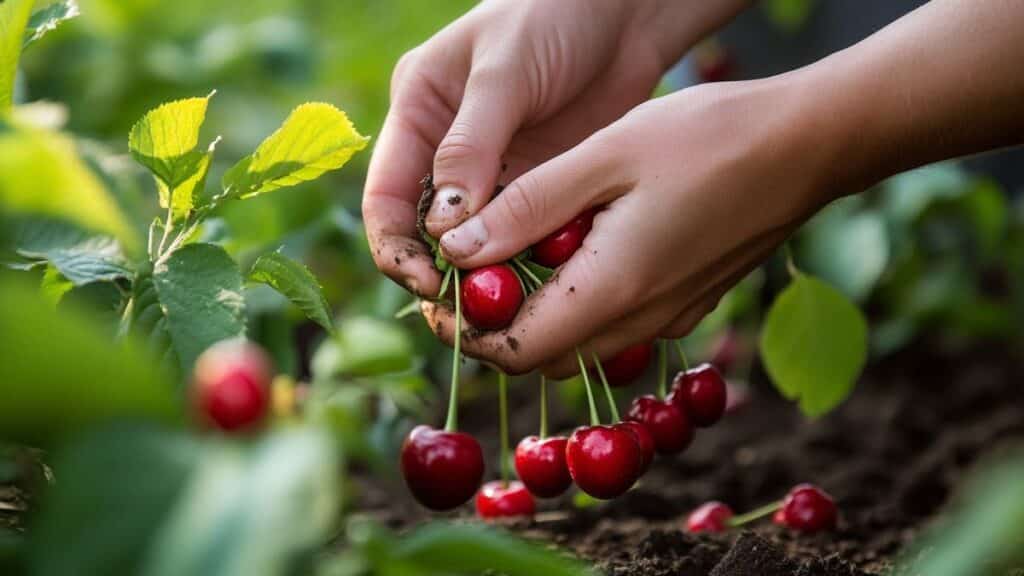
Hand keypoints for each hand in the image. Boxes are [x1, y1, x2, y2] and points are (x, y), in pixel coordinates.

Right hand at [363, 0, 747, 297]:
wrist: (625, 11)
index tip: (425, 282)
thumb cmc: (554, 15)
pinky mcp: (538, 188)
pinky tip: (543, 285)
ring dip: (485, 278)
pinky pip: (522, 237)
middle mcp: (447, 152)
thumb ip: (472, 144)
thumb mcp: (504, 72)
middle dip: (438, 275)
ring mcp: (495, 175)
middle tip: (467, 312)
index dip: (396, 248)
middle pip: (425, 233)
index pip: (386, 198)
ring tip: (506, 309)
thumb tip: (445, 227)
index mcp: (418, 114)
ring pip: (475, 244)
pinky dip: (526, 264)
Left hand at [422, 75, 838, 375]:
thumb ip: (526, 208)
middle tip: (467, 273)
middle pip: (543, 355)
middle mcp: (641, 321)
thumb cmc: (710, 138)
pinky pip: (616, 324)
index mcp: (613, 290)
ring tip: (511, 252)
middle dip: (495, 327)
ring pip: (579, 342)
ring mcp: (670, 317)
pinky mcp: (687, 301)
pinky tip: (573, 246)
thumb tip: (458, 251)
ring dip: (536, 313)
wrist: (809, 144)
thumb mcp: (604, 157)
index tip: (437, 298)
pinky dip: (578, 301)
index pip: (516, 351)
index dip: (467, 333)